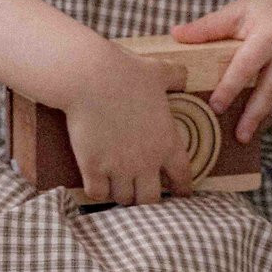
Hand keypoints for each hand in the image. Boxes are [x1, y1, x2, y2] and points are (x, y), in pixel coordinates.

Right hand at [63, 42, 195, 205]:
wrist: (89, 77)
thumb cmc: (125, 72)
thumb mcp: (158, 71)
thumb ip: (176, 76)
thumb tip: (183, 75)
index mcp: (167, 142)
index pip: (182, 179)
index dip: (181, 189)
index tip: (178, 192)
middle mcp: (146, 161)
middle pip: (151, 199)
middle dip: (146, 195)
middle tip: (139, 188)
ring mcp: (118, 167)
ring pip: (124, 199)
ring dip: (121, 193)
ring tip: (117, 185)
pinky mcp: (92, 167)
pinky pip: (97, 194)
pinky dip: (97, 190)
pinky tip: (96, 181)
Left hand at [171, 0, 271, 141]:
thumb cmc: (265, 13)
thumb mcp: (238, 12)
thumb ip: (208, 26)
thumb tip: (175, 34)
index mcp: (270, 31)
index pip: (247, 64)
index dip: (231, 87)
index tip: (216, 106)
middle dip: (254, 114)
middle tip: (238, 135)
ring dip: (270, 117)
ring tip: (250, 132)